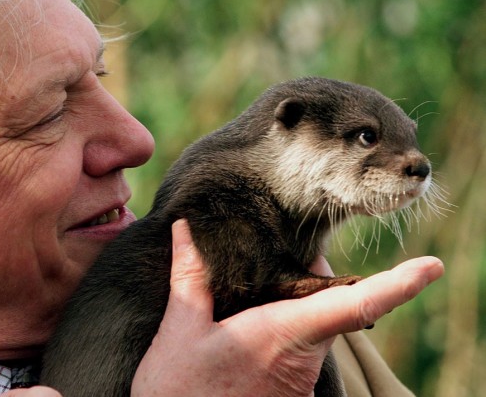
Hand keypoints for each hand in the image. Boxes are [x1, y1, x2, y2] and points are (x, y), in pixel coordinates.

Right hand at [131, 219, 443, 396]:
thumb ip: (190, 276)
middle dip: (314, 275)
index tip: (430, 268)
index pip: (355, 305)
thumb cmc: (180, 388)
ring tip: (255, 285)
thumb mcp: (181, 329)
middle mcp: (303, 359)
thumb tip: (185, 229)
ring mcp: (300, 381)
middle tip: (285, 247)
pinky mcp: (291, 392)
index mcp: (282, 334)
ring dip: (297, 303)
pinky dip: (287, 328)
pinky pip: (302, 349)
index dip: (398, 285)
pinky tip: (250, 324)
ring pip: (316, 328)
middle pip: (331, 306)